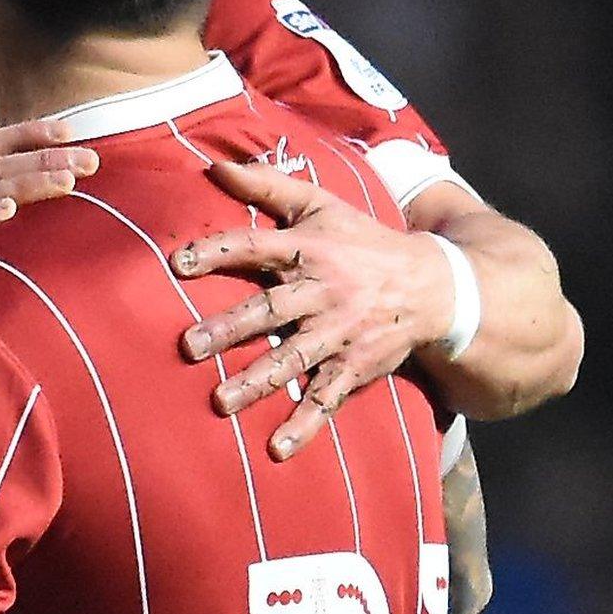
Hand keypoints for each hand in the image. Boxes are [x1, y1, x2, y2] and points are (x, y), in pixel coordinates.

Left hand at [172, 161, 451, 459]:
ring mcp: (340, 333)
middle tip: (187, 346)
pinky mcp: (356, 367)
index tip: (178, 262)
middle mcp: (324, 292)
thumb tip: (215, 164)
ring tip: (219, 401)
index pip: (258, 247)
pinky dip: (304, 426)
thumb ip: (268, 184)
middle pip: (271, 310)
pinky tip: (277, 449)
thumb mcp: (322, 204)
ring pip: (295, 358)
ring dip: (258, 381)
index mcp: (310, 249)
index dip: (219, 251)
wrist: (433, 285)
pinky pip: (327, 398)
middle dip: (229, 329)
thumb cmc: (362, 240)